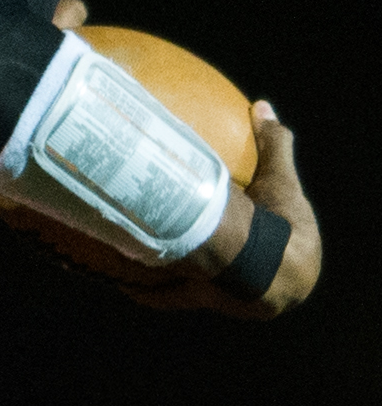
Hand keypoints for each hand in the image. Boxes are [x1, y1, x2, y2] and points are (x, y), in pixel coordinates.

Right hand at [124, 104, 320, 317]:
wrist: (266, 272)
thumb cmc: (277, 223)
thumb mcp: (277, 176)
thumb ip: (273, 143)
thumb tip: (262, 105)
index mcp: (281, 246)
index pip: (266, 234)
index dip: (250, 225)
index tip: (229, 213)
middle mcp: (257, 270)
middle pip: (227, 260)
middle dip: (206, 251)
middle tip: (181, 230)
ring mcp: (231, 288)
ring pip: (198, 279)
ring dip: (174, 271)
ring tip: (144, 251)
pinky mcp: (203, 300)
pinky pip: (170, 296)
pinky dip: (148, 292)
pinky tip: (125, 283)